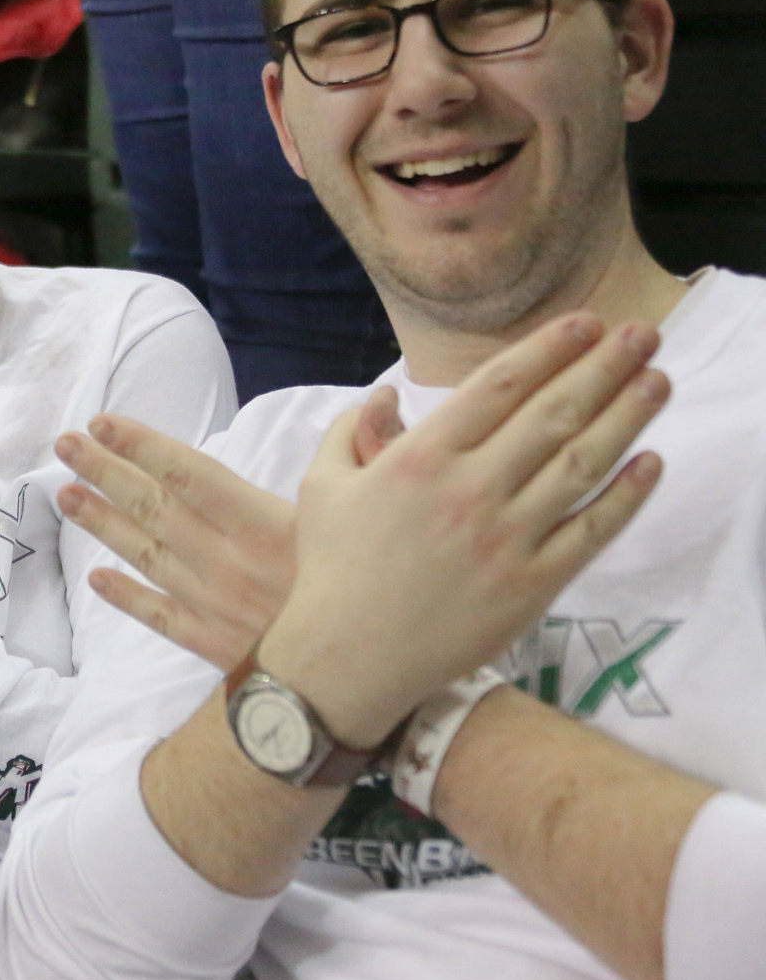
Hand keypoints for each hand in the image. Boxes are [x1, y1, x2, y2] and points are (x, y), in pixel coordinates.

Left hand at [59, 397, 404, 670]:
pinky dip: (125, 596)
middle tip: (65, 444)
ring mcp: (214, 604)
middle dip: (105, 471)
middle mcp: (227, 560)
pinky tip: (96, 579)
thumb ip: (363, 451)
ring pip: (145, 554)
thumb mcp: (374, 514)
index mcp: (264, 523)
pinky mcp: (212, 644)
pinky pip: (158, 616)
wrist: (369, 684)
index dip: (141, 444)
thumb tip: (378, 400)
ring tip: (65, 494)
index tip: (101, 422)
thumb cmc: (377, 588)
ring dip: (101, 523)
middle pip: (154, 507)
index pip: (188, 472)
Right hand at [261, 314, 668, 747]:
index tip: (584, 323)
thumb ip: (350, 431)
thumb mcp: (321, 486)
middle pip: (553, 413)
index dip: (546, 349)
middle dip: (603, 366)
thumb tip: (384, 396)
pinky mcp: (533, 583)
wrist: (349, 656)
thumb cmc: (332, 568)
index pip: (497, 386)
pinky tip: (650, 463)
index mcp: (418, 458)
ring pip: (582, 464)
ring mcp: (507, 537)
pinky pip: (591, 531)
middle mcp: (470, 489)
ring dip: (627, 416)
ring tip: (657, 380)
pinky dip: (626, 496)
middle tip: (641, 335)